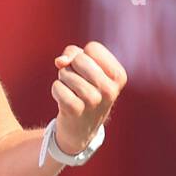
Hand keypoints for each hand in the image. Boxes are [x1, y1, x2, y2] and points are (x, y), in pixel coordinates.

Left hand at [51, 41, 126, 155]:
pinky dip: (56, 89)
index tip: (87, 70)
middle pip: (80, 59)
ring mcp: (93, 101)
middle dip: (71, 66)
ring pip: (66, 72)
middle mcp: (110, 89)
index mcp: (119, 76)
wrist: (82, 127)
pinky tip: (65, 100)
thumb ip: (73, 54)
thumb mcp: (86, 69)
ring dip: (63, 78)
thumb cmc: (85, 89)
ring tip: (72, 91)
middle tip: (77, 81)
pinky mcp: (75, 110)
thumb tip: (60, 61)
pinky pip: (57, 87)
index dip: (83, 55)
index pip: (93, 48)